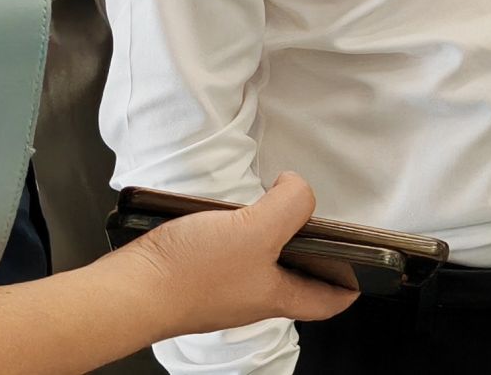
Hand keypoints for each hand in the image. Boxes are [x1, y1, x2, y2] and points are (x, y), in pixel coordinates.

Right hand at [116, 172, 356, 339]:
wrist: (126, 291)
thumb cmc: (191, 273)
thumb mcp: (257, 230)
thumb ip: (291, 205)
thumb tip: (298, 188)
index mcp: (276, 296)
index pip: (327, 301)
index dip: (350, 285)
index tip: (365, 267)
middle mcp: (251, 297)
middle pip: (294, 279)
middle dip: (311, 252)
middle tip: (318, 223)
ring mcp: (221, 289)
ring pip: (259, 263)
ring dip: (271, 237)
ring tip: (275, 207)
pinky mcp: (193, 276)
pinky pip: (226, 254)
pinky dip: (235, 232)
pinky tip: (228, 212)